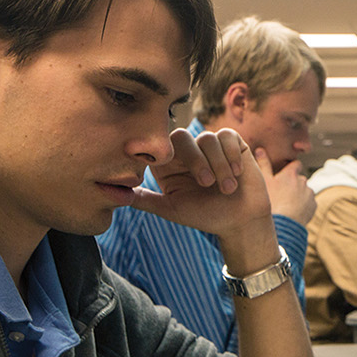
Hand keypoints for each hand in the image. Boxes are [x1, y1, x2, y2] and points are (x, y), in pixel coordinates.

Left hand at [133, 127, 270, 238]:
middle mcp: (188, 151)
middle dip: (195, 160)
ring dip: (218, 165)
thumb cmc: (206, 216)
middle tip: (206, 184)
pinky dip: (231, 155)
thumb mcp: (172, 209)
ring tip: (227, 189)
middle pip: (182, 137)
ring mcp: (210, 146)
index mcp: (169, 164)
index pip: (161, 146)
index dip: (167, 155)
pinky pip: (227, 136)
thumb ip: (146, 200)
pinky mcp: (233, 143)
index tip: (175, 172)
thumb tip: (115, 193)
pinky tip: (236, 174)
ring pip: (207, 139)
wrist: (241, 221)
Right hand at [258, 149, 315, 225]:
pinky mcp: (314, 206)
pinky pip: (309, 203)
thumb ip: (263, 164)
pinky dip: (303, 206)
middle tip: (282, 193)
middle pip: (299, 179)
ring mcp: (310, 193)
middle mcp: (303, 181)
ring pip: (304, 191)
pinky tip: (293, 212)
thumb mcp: (264, 181)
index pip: (296, 164)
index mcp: (291, 174)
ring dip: (298, 195)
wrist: (283, 223)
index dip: (291, 168)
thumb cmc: (271, 201)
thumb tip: (260, 149)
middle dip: (293, 184)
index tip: (285, 174)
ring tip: (286, 205)